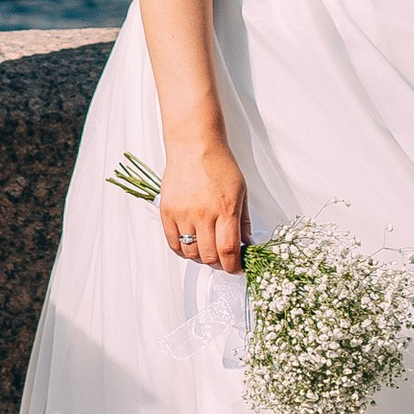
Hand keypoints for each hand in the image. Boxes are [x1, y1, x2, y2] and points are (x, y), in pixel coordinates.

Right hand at [158, 133, 247, 275]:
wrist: (193, 146)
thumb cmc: (218, 164)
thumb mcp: (241, 191)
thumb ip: (243, 220)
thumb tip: (246, 244)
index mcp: (225, 209)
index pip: (228, 251)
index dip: (233, 266)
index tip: (237, 267)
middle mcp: (203, 214)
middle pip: (209, 256)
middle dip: (220, 264)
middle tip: (224, 260)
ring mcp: (183, 214)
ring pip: (191, 253)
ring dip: (201, 258)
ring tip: (207, 250)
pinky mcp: (167, 212)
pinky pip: (173, 243)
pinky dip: (183, 250)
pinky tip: (191, 245)